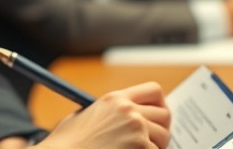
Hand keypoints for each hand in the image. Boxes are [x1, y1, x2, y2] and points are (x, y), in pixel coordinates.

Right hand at [36, 82, 170, 148]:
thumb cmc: (67, 144)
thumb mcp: (85, 117)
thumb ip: (110, 114)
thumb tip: (129, 119)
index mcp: (115, 99)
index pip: (154, 91)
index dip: (159, 105)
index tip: (156, 117)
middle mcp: (129, 111)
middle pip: (165, 115)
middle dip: (161, 129)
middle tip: (152, 141)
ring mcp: (136, 131)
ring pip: (163, 138)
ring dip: (154, 148)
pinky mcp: (141, 148)